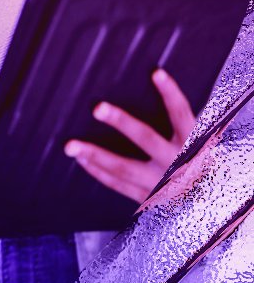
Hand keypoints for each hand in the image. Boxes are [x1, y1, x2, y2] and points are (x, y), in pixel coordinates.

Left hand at [64, 69, 195, 202]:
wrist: (212, 209)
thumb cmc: (202, 172)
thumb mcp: (203, 148)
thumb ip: (185, 128)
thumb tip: (161, 94)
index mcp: (193, 146)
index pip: (182, 114)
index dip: (171, 93)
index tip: (156, 73)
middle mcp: (176, 163)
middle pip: (146, 138)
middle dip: (121, 122)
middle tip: (98, 108)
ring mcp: (160, 183)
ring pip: (123, 167)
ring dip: (94, 154)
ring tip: (71, 145)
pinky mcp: (147, 199)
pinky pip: (118, 184)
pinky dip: (98, 172)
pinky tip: (82, 160)